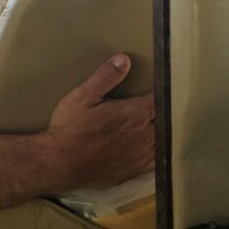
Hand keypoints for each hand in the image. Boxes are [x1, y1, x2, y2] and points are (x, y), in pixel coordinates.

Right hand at [45, 54, 154, 190]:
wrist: (61, 163)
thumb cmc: (70, 129)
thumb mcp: (83, 96)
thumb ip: (105, 77)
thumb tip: (123, 59)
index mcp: (134, 113)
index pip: (161, 100)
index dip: (165, 92)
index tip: (165, 86)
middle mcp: (143, 134)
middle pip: (166, 120)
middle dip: (166, 111)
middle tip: (164, 103)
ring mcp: (141, 154)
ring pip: (165, 140)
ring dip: (165, 131)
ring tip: (162, 123)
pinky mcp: (135, 169)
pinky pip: (158, 160)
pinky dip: (160, 152)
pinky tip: (155, 148)